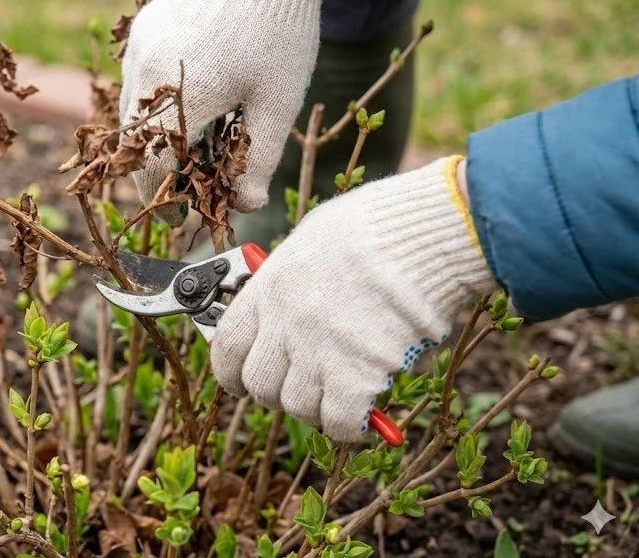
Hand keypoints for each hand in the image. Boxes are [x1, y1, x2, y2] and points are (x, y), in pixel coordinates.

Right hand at [119, 0, 321, 225]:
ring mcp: (142, 47)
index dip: (162, 200)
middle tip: (185, 186)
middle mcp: (149, 70)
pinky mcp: (145, 30)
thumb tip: (245, 204)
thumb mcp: (277, 103)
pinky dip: (157, 104)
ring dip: (155, 138)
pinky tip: (192, 104)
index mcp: (182, 95)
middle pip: (136, 143)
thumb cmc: (279, 33)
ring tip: (192, 147)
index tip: (177, 218)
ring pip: (134, 111)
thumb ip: (259, 161)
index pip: (152, 166)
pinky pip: (140, 81)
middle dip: (157, 172)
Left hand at [210, 157, 496, 440]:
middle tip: (305, 386)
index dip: (232, 371)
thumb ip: (293, 281)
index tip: (242, 380)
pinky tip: (364, 417)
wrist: (424, 233)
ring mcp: (317, 353)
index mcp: (268, 289)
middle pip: (260, 384)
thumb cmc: (378, 225)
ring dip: (318, 408)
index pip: (228, 347)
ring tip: (341, 393)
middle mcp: (284, 324)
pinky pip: (339, 422)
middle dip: (278, 391)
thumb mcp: (314, 240)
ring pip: (298, 407)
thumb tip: (285, 308)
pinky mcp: (355, 377)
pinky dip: (350, 427)